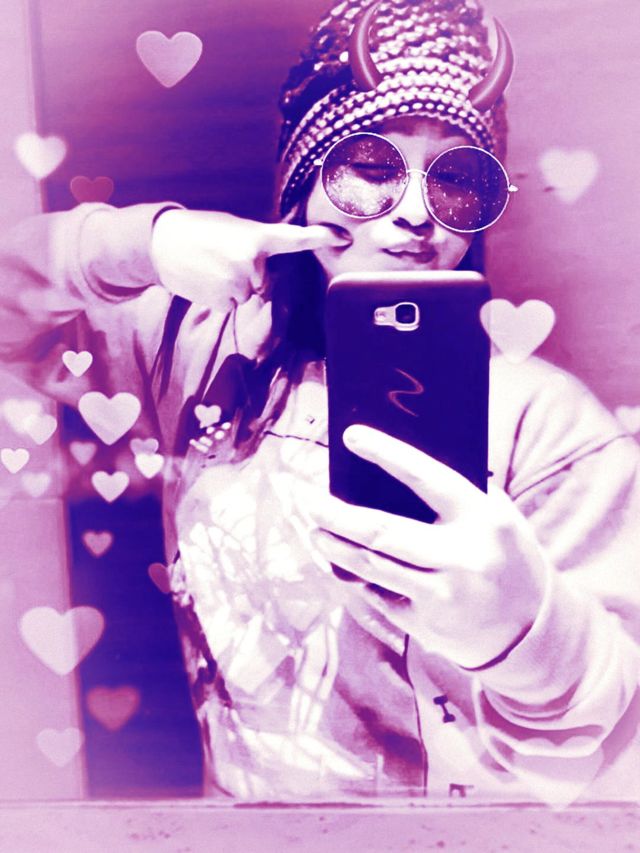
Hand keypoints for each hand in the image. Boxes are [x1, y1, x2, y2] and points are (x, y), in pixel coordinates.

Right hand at [150, 208, 348, 309]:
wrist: (161, 242)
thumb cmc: (200, 231)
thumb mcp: (233, 228)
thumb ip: (258, 243)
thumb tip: (272, 262)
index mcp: (256, 236)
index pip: (294, 238)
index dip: (321, 238)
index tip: (343, 238)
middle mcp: (252, 260)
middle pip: (265, 280)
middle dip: (249, 273)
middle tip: (223, 256)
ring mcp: (239, 283)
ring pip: (248, 294)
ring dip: (234, 285)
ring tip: (211, 267)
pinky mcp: (224, 300)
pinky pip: (233, 304)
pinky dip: (221, 296)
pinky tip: (206, 280)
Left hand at [308, 424, 549, 668]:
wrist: (532, 632)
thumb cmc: (507, 558)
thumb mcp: (500, 517)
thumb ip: (459, 494)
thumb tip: (395, 467)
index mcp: (483, 518)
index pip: (426, 477)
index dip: (386, 454)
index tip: (350, 436)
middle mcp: (461, 557)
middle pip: (380, 530)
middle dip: (333, 511)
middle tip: (304, 495)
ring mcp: (441, 595)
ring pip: (369, 565)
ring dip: (333, 545)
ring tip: (314, 528)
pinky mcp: (425, 625)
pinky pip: (378, 593)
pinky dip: (356, 575)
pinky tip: (341, 561)